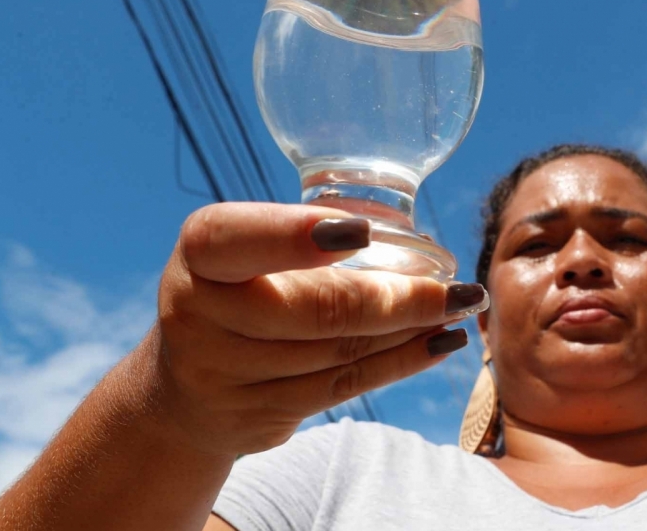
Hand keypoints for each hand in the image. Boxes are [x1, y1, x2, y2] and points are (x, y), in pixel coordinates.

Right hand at [144, 202, 485, 456]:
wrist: (186, 392)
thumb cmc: (237, 294)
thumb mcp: (244, 255)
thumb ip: (302, 241)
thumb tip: (414, 243)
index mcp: (199, 253)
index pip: (239, 237)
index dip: (297, 235)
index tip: (363, 231)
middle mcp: (197, 312)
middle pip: (312, 308)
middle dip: (396, 298)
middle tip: (457, 286)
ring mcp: (222, 372)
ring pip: (337, 351)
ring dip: (410, 329)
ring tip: (460, 307)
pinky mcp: (255, 415)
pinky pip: (342, 387)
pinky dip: (400, 363)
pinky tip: (440, 343)